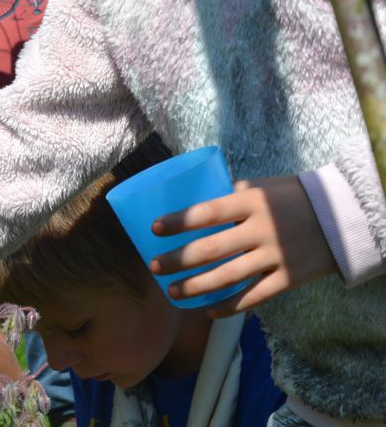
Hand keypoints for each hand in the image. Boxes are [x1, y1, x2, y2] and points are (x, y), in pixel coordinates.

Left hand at [149, 176, 337, 316]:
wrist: (344, 217)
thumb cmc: (293, 198)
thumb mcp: (262, 188)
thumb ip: (231, 196)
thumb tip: (194, 203)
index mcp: (252, 202)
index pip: (209, 211)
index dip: (180, 220)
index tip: (154, 228)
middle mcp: (262, 230)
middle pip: (211, 249)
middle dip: (178, 260)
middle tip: (154, 267)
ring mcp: (276, 256)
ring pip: (228, 277)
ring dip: (195, 287)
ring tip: (172, 292)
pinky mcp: (289, 278)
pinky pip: (254, 297)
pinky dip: (230, 306)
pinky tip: (208, 310)